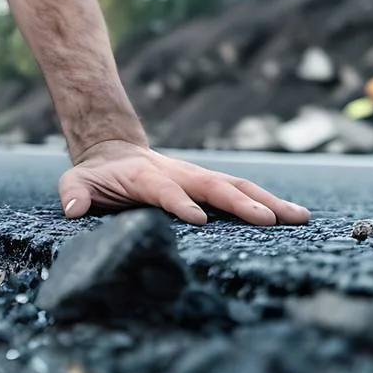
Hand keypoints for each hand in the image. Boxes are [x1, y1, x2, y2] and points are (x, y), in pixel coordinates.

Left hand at [57, 140, 309, 226]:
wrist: (113, 152)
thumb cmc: (95, 176)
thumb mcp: (77, 182)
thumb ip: (74, 192)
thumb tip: (72, 208)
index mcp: (146, 176)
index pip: (165, 190)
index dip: (179, 203)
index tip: (197, 220)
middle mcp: (179, 173)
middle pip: (213, 185)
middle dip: (241, 202)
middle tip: (269, 220)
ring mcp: (197, 177)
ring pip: (237, 185)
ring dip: (268, 200)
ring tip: (300, 217)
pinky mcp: (209, 184)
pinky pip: (242, 191)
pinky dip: (269, 201)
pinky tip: (297, 217)